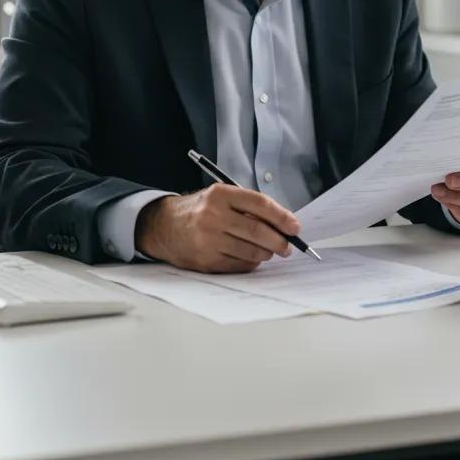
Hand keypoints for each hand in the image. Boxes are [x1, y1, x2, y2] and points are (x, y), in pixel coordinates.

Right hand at [134, 184, 300, 272]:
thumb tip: (282, 223)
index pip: (259, 204)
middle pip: (258, 231)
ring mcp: (208, 239)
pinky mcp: (206, 260)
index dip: (281, 216)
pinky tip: (252, 257)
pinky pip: (239, 265)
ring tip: (269, 251)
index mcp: (220, 194)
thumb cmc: (199, 210)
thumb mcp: (220, 197)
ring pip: (251, 251)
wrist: (164, 226)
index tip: (295, 227)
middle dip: (279, 241)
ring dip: (266, 253)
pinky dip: (251, 262)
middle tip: (288, 246)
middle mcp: (213, 215)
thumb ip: (247, 206)